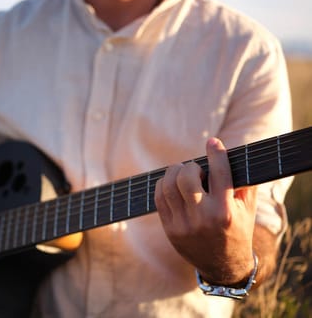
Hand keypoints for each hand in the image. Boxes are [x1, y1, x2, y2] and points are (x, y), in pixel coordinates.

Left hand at [154, 137, 256, 284]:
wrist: (224, 266)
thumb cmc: (238, 230)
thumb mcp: (248, 209)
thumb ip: (243, 182)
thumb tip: (232, 153)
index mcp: (225, 211)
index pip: (220, 173)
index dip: (216, 153)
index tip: (213, 143)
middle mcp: (203, 218)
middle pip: (185, 176)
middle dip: (191, 167)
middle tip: (197, 170)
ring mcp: (183, 225)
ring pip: (168, 185)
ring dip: (174, 173)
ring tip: (183, 174)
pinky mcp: (170, 229)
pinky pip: (159, 198)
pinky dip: (164, 185)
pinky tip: (172, 184)